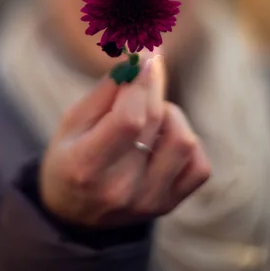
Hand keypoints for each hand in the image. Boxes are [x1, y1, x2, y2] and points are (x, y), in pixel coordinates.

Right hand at [40, 55, 210, 225]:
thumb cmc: (70, 157)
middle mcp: (120, 189)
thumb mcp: (73, 122)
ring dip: (170, 115)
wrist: (75, 214)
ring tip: (150, 115)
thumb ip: (106, 90)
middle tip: (147, 66)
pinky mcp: (168, 204)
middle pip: (154, 120)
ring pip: (184, 140)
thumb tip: (139, 58)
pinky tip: (164, 138)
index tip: (144, 56)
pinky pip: (199, 165)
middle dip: (153, 83)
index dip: (141, 82)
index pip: (129, 119)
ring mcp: (148, 201)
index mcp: (86, 166)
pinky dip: (187, 142)